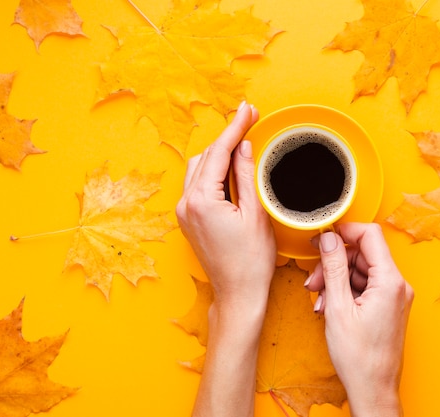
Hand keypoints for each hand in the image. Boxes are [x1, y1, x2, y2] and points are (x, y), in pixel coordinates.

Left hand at [176, 101, 275, 313]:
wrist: (237, 294)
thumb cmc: (251, 261)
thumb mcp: (256, 213)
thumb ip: (246, 176)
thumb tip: (243, 147)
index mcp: (202, 201)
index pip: (218, 153)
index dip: (235, 127)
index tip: (248, 110)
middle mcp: (186, 204)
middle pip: (205, 157)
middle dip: (227, 138)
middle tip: (250, 121)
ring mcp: (184, 213)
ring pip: (199, 169)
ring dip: (219, 154)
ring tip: (243, 144)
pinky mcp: (188, 220)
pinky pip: (198, 185)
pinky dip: (213, 172)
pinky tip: (231, 169)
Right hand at [305, 223, 413, 416]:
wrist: (373, 389)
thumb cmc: (360, 357)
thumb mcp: (339, 307)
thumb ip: (333, 268)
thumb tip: (329, 239)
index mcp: (390, 281)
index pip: (370, 235)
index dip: (345, 231)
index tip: (324, 236)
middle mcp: (397, 286)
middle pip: (362, 254)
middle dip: (334, 263)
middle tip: (315, 279)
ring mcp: (393, 296)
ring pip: (360, 271)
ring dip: (336, 280)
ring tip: (320, 300)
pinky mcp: (387, 306)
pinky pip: (364, 287)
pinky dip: (345, 292)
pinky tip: (330, 306)